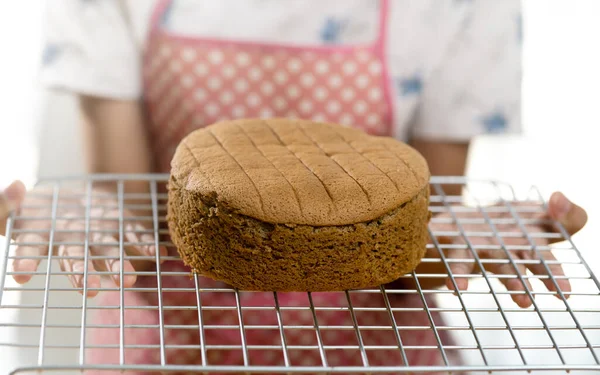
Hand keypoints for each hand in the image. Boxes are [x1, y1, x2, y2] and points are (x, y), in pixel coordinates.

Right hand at [1, 180, 166, 296]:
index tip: (22, 275)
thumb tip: (14, 185)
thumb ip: (6, 200)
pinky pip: (135, 235)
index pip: (32, 250)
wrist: (69, 197)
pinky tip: (160, 254)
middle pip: (77, 260)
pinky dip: (147, 244)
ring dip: (119, 265)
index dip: (27, 261)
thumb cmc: (36, 208)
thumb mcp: (17, 203)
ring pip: (108, 252)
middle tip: (92, 292)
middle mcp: (73, 242)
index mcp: (44, 237)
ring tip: (130, 279)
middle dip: (84, 275)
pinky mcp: (120, 224)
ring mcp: (99, 235)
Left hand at [430, 192, 586, 307]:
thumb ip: (567, 213)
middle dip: (515, 283)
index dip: (554, 277)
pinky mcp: (447, 235)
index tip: (564, 293)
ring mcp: (470, 246)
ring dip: (462, 273)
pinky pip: (435, 239)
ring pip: (465, 262)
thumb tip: (558, 198)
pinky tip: (426, 235)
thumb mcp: (549, 216)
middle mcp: (497, 254)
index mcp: (526, 251)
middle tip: (523, 299)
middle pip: (508, 269)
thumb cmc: (521, 225)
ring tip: (457, 286)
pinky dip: (428, 237)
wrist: (482, 221)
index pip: (544, 264)